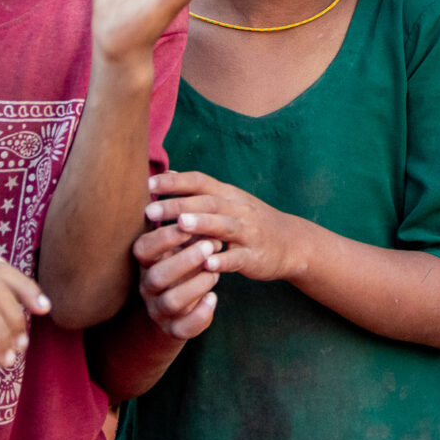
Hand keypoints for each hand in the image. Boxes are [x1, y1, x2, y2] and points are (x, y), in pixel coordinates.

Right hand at [133, 216, 220, 340]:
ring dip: (195, 285)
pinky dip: (200, 314)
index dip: (164, 237)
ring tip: (215, 273)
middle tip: (210, 245)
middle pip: (156, 277)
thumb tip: (198, 204)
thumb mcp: (181, 246)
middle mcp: (148, 287)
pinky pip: (183, 328)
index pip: (143, 249)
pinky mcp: (174, 329)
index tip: (188, 223)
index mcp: (146, 262)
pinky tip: (214, 299)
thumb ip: (187, 230)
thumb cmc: (184, 264)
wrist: (181, 306)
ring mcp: (159, 310)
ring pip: (170, 302)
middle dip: (185, 260)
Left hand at [145, 171, 311, 284]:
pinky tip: (208, 265)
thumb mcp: (228, 201)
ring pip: (225, 226)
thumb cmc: (250, 222)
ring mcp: (248, 232)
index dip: (175, 181)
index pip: (200, 181)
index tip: (147, 184)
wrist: (291, 243)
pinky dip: (224, 260)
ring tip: (181, 225)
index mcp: (228, 195)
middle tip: (151, 209)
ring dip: (203, 224)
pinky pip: (239, 258)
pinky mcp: (255, 256)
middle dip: (179, 205)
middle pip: (207, 202)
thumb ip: (199, 190)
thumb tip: (167, 174)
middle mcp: (238, 209)